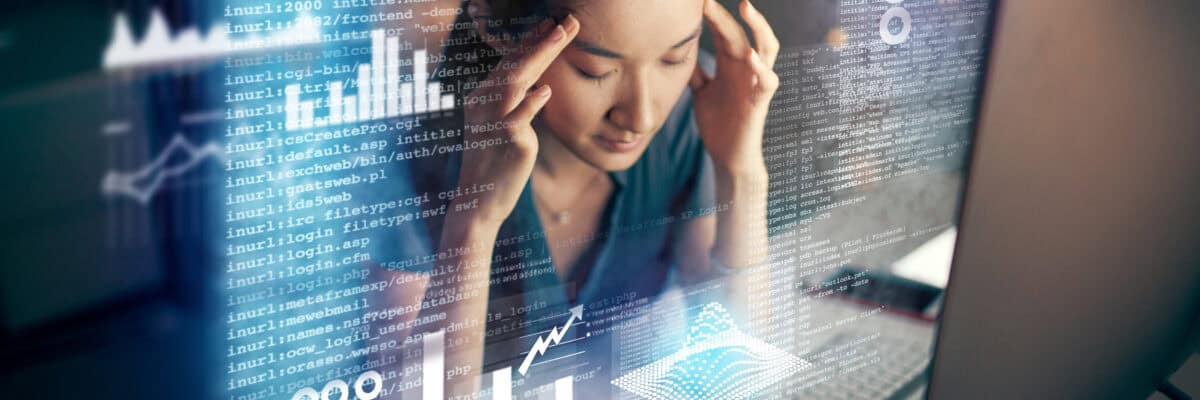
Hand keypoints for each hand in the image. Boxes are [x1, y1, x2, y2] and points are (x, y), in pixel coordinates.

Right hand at [455, 15, 580, 227]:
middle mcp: (484, 103)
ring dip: (540, 55)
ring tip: (561, 35)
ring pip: (516, 81)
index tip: (550, 23)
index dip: (530, 42)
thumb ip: (516, 106)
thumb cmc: (495, 163)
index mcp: (482, 97)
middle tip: (566, 20)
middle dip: (541, 40)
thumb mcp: (501, 128)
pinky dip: (531, 102)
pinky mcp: (506, 140)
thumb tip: (538, 87)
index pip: (508, 63)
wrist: (479, 198)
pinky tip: (545, 90)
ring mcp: (494, 120)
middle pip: (514, 64)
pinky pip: (520, 117)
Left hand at [690, 0, 779, 176]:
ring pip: (767, 47)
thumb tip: (678, 49)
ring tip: (746, 8)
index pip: (723, 32)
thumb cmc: (718, 123)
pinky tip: (749, 55)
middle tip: (707, 0)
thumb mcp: (700, 91)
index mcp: (730, 64)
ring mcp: (756, 82)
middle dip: (725, 15)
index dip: (712, 15)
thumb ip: (695, 71)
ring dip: (759, 26)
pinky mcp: (761, 102)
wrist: (727, 156)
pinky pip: (768, 81)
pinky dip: (761, 68)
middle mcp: (746, 68)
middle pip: (740, 33)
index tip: (696, 1)